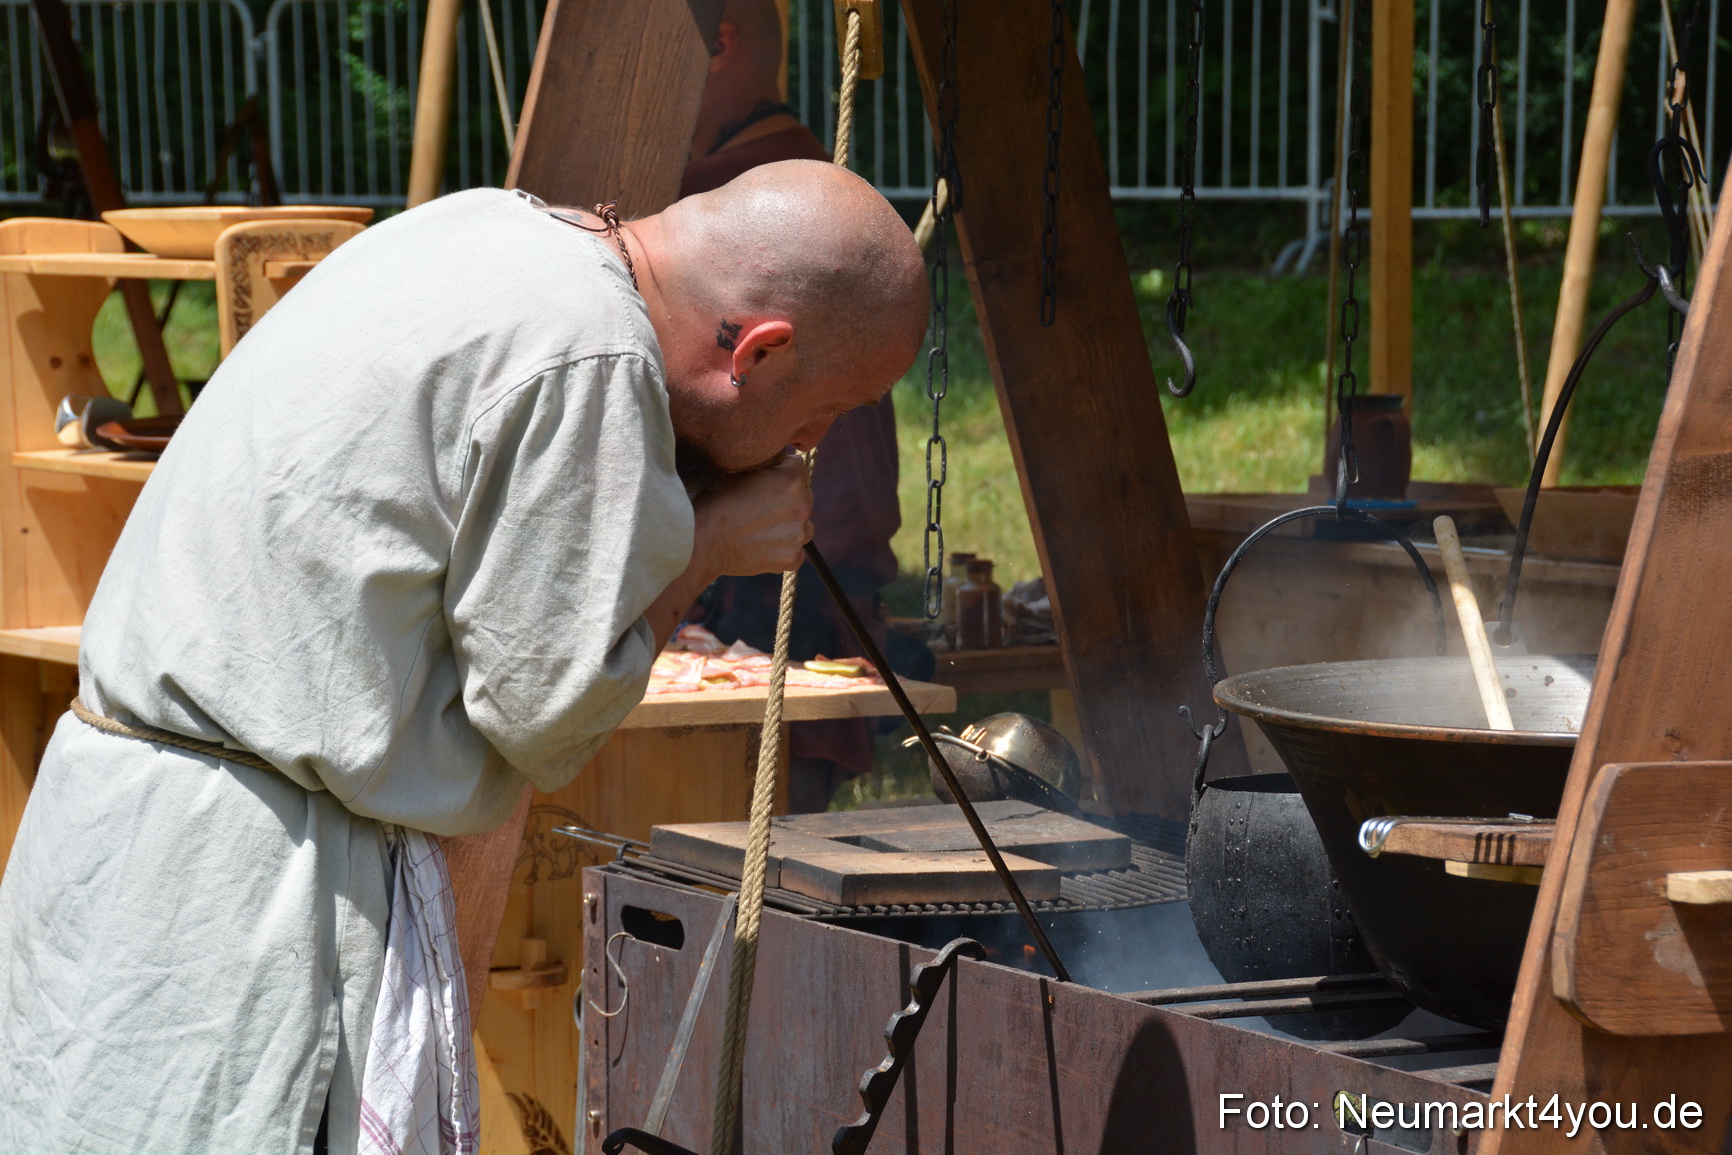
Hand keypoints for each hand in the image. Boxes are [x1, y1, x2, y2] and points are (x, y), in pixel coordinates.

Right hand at [692, 455, 812, 575]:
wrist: (702, 541)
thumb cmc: (715, 502)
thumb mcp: (740, 470)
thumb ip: (765, 467)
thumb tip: (777, 464)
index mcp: (792, 480)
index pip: (798, 468)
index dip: (781, 472)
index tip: (766, 481)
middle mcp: (802, 506)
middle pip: (804, 497)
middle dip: (788, 499)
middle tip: (761, 507)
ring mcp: (798, 534)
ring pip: (803, 526)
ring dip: (789, 525)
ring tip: (762, 528)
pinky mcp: (792, 558)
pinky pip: (797, 551)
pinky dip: (784, 549)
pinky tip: (763, 546)